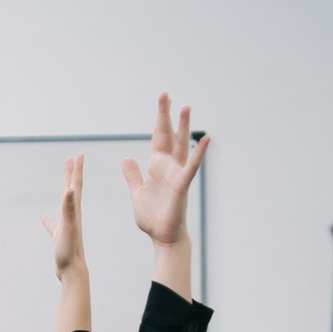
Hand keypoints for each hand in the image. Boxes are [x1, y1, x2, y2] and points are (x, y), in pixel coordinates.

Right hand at [41, 155, 85, 279]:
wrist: (73, 272)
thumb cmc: (70, 251)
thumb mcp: (68, 227)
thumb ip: (68, 208)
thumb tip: (68, 189)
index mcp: (73, 211)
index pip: (75, 186)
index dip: (76, 170)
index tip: (78, 155)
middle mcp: (72, 216)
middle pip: (71, 190)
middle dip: (72, 174)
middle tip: (72, 159)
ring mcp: (66, 226)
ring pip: (64, 204)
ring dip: (63, 191)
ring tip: (63, 183)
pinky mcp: (60, 237)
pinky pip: (53, 225)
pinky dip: (49, 220)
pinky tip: (44, 218)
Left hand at [121, 94, 208, 247]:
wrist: (162, 236)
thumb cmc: (153, 217)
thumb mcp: (137, 192)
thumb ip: (133, 175)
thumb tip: (126, 158)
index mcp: (157, 166)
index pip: (158, 137)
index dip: (159, 119)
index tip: (162, 100)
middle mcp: (169, 166)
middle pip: (168, 135)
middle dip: (166, 116)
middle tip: (166, 94)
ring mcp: (177, 174)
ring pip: (181, 146)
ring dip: (183, 127)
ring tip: (186, 107)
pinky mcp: (181, 185)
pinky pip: (191, 166)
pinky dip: (198, 153)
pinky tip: (205, 139)